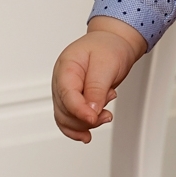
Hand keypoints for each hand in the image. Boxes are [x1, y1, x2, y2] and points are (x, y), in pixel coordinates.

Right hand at [52, 18, 147, 140]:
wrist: (113, 42)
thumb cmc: (108, 47)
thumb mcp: (106, 64)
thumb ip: (97, 88)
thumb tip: (90, 111)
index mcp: (66, 67)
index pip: (67, 95)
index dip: (79, 111)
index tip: (94, 118)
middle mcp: (62, 80)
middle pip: (64, 110)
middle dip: (86, 118)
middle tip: (106, 114)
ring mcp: (65, 91)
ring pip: (66, 118)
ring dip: (85, 124)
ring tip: (105, 116)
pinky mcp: (73, 99)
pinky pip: (69, 118)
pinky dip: (78, 128)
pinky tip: (86, 135)